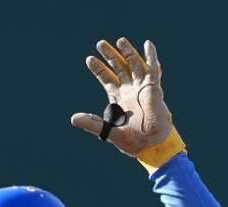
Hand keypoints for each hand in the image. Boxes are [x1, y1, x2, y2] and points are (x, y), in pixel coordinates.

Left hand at [69, 38, 175, 156]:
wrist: (151, 145)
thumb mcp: (109, 130)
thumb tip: (73, 119)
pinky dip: (151, 57)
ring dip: (128, 52)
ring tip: (120, 40)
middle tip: (100, 43)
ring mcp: (142, 88)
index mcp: (119, 98)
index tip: (89, 59)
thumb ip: (92, 123)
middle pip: (119, 67)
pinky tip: (148, 44)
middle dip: (110, 55)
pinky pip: (153, 69)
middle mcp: (130, 90)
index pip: (107, 79)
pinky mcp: (154, 88)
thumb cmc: (132, 141)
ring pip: (134, 64)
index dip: (99, 69)